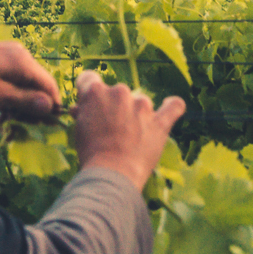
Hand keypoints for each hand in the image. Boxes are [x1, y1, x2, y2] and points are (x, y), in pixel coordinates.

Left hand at [0, 40, 61, 119]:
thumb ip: (23, 101)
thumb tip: (50, 106)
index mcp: (22, 61)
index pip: (49, 84)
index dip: (51, 106)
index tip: (46, 126)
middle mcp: (20, 54)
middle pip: (37, 84)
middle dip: (31, 107)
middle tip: (18, 127)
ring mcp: (7, 54)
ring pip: (23, 82)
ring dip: (18, 103)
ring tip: (3, 122)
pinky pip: (11, 77)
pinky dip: (8, 93)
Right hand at [71, 70, 183, 191]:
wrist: (111, 174)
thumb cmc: (91, 154)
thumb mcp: (79, 130)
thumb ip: (83, 113)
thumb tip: (80, 109)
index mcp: (96, 91)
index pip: (89, 79)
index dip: (87, 92)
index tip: (88, 105)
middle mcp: (119, 92)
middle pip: (116, 92)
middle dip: (112, 107)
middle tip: (108, 130)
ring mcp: (142, 105)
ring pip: (139, 102)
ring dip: (135, 114)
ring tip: (130, 138)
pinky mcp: (159, 121)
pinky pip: (173, 107)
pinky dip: (172, 106)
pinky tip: (170, 106)